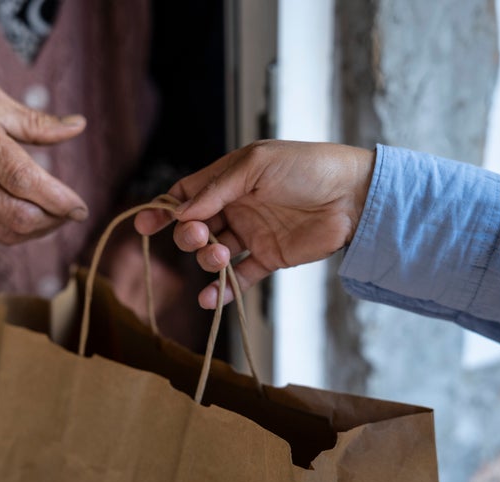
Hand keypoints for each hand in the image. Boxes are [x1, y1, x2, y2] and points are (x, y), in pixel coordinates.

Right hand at [0, 81, 87, 243]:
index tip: (81, 207)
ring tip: (53, 215)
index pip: (23, 179)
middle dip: (53, 219)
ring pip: (5, 232)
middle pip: (17, 214)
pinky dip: (14, 231)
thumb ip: (36, 121)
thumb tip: (78, 126)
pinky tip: (26, 217)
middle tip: (71, 212)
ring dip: (38, 229)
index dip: (58, 199)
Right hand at [134, 140, 374, 307]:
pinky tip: (210, 299)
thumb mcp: (256, 165)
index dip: (165, 210)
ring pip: (214, 254)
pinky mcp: (269, 258)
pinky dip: (222, 290)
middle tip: (200, 237)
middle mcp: (237, 207)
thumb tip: (182, 212)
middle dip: (189, 236)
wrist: (353, 195)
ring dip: (208, 260)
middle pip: (196, 227)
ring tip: (221, 257)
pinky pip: (239, 278)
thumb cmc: (307, 167)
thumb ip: (217, 188)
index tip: (146, 225)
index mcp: (230, 179)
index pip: (188, 195)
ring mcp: (252, 234)